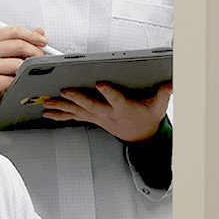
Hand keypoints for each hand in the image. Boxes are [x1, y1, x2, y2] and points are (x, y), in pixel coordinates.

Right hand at [0, 24, 50, 109]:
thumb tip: (39, 31)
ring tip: (29, 73)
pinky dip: (21, 81)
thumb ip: (23, 42)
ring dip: (29, 69)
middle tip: (42, 58)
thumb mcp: (9, 55)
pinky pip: (13, 80)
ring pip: (18, 64)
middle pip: (18, 45)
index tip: (43, 41)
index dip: (30, 34)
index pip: (12, 31)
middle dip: (36, 51)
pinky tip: (20, 82)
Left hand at [42, 82, 171, 142]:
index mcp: (123, 108)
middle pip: (91, 106)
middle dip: (77, 98)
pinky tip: (48, 113)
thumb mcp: (159, 107)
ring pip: (78, 112)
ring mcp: (99, 118)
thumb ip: (163, 93)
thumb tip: (171, 82)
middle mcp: (108, 114)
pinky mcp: (93, 119)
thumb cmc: (147, 118)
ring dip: (62, 107)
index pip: (116, 99)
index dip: (109, 92)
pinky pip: (74, 117)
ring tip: (47, 103)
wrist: (141, 136)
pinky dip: (60, 114)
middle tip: (64, 91)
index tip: (101, 83)